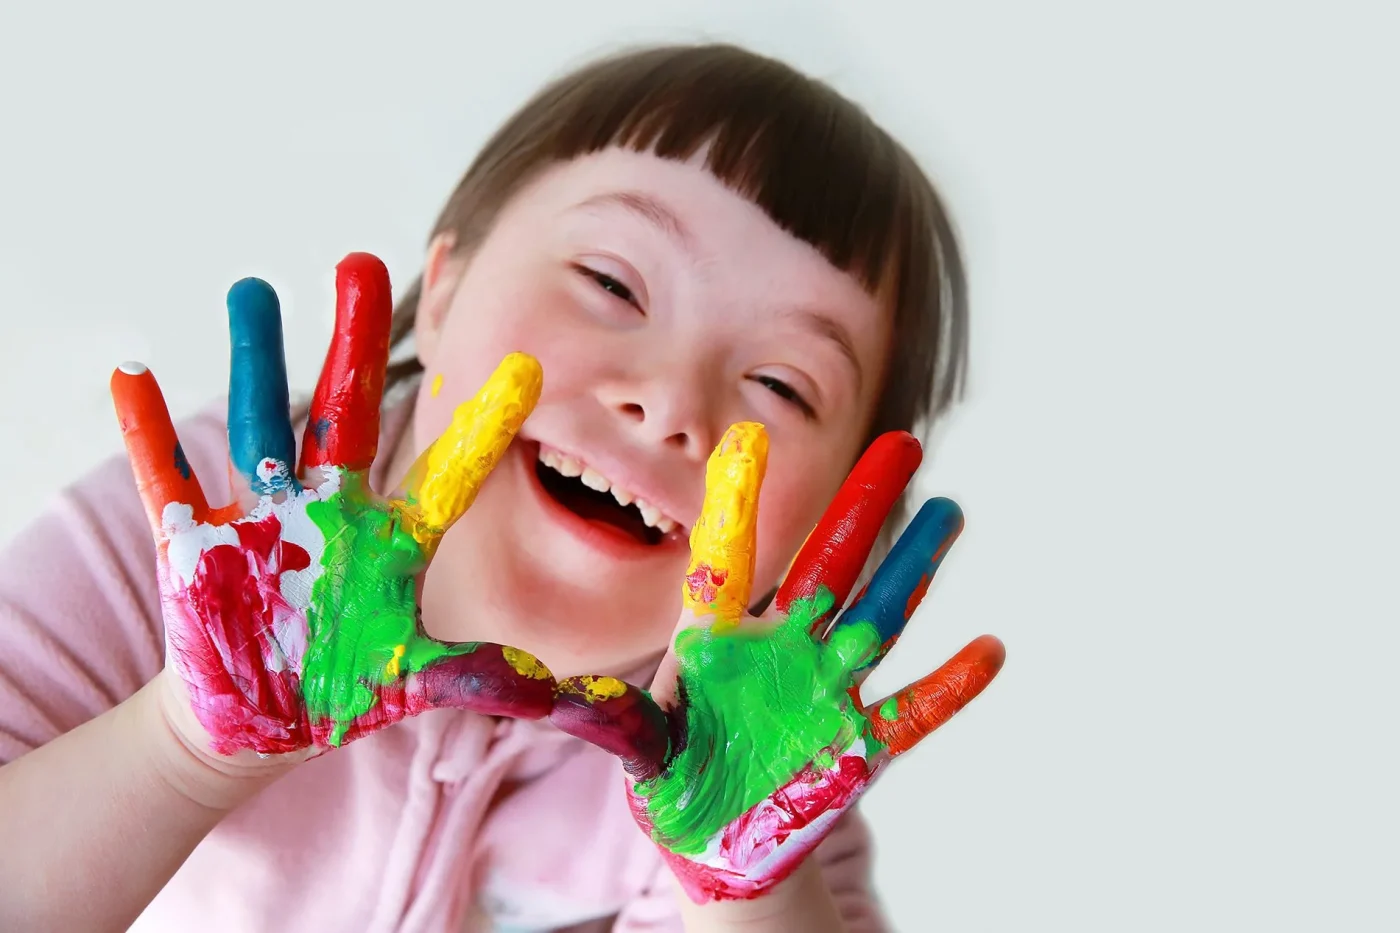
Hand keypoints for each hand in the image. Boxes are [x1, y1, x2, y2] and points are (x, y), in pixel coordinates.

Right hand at [110, 253, 555, 759]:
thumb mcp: (417, 680)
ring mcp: (264, 519)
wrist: (261, 716)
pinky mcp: (198, 544)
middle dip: (354, 345)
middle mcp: (333, 511)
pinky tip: (133, 376)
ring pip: (261, 424)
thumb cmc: (344, 685)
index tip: (526, 369)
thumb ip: (484, 676)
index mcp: (393, 541)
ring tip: (252, 288)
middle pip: (348, 415)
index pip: (449, 476)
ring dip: (253, 359)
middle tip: (362, 263)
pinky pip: (170, 481)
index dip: (483, 429)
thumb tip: (564, 690)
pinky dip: (149, 434)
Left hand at [550, 424, 1004, 901]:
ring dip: (916, 569)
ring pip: (880, 617)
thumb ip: (616, 723)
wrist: (723, 841)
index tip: (748, 438)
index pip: (728, 561)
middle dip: (862, 505)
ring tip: (950, 512)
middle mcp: (781, 650)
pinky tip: (989, 649)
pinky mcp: (858, 743)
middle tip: (900, 442)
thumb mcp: (642, 752)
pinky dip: (950, 685)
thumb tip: (554, 698)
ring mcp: (825, 691)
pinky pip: (913, 711)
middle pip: (828, 564)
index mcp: (719, 642)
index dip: (736, 504)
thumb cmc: (674, 783)